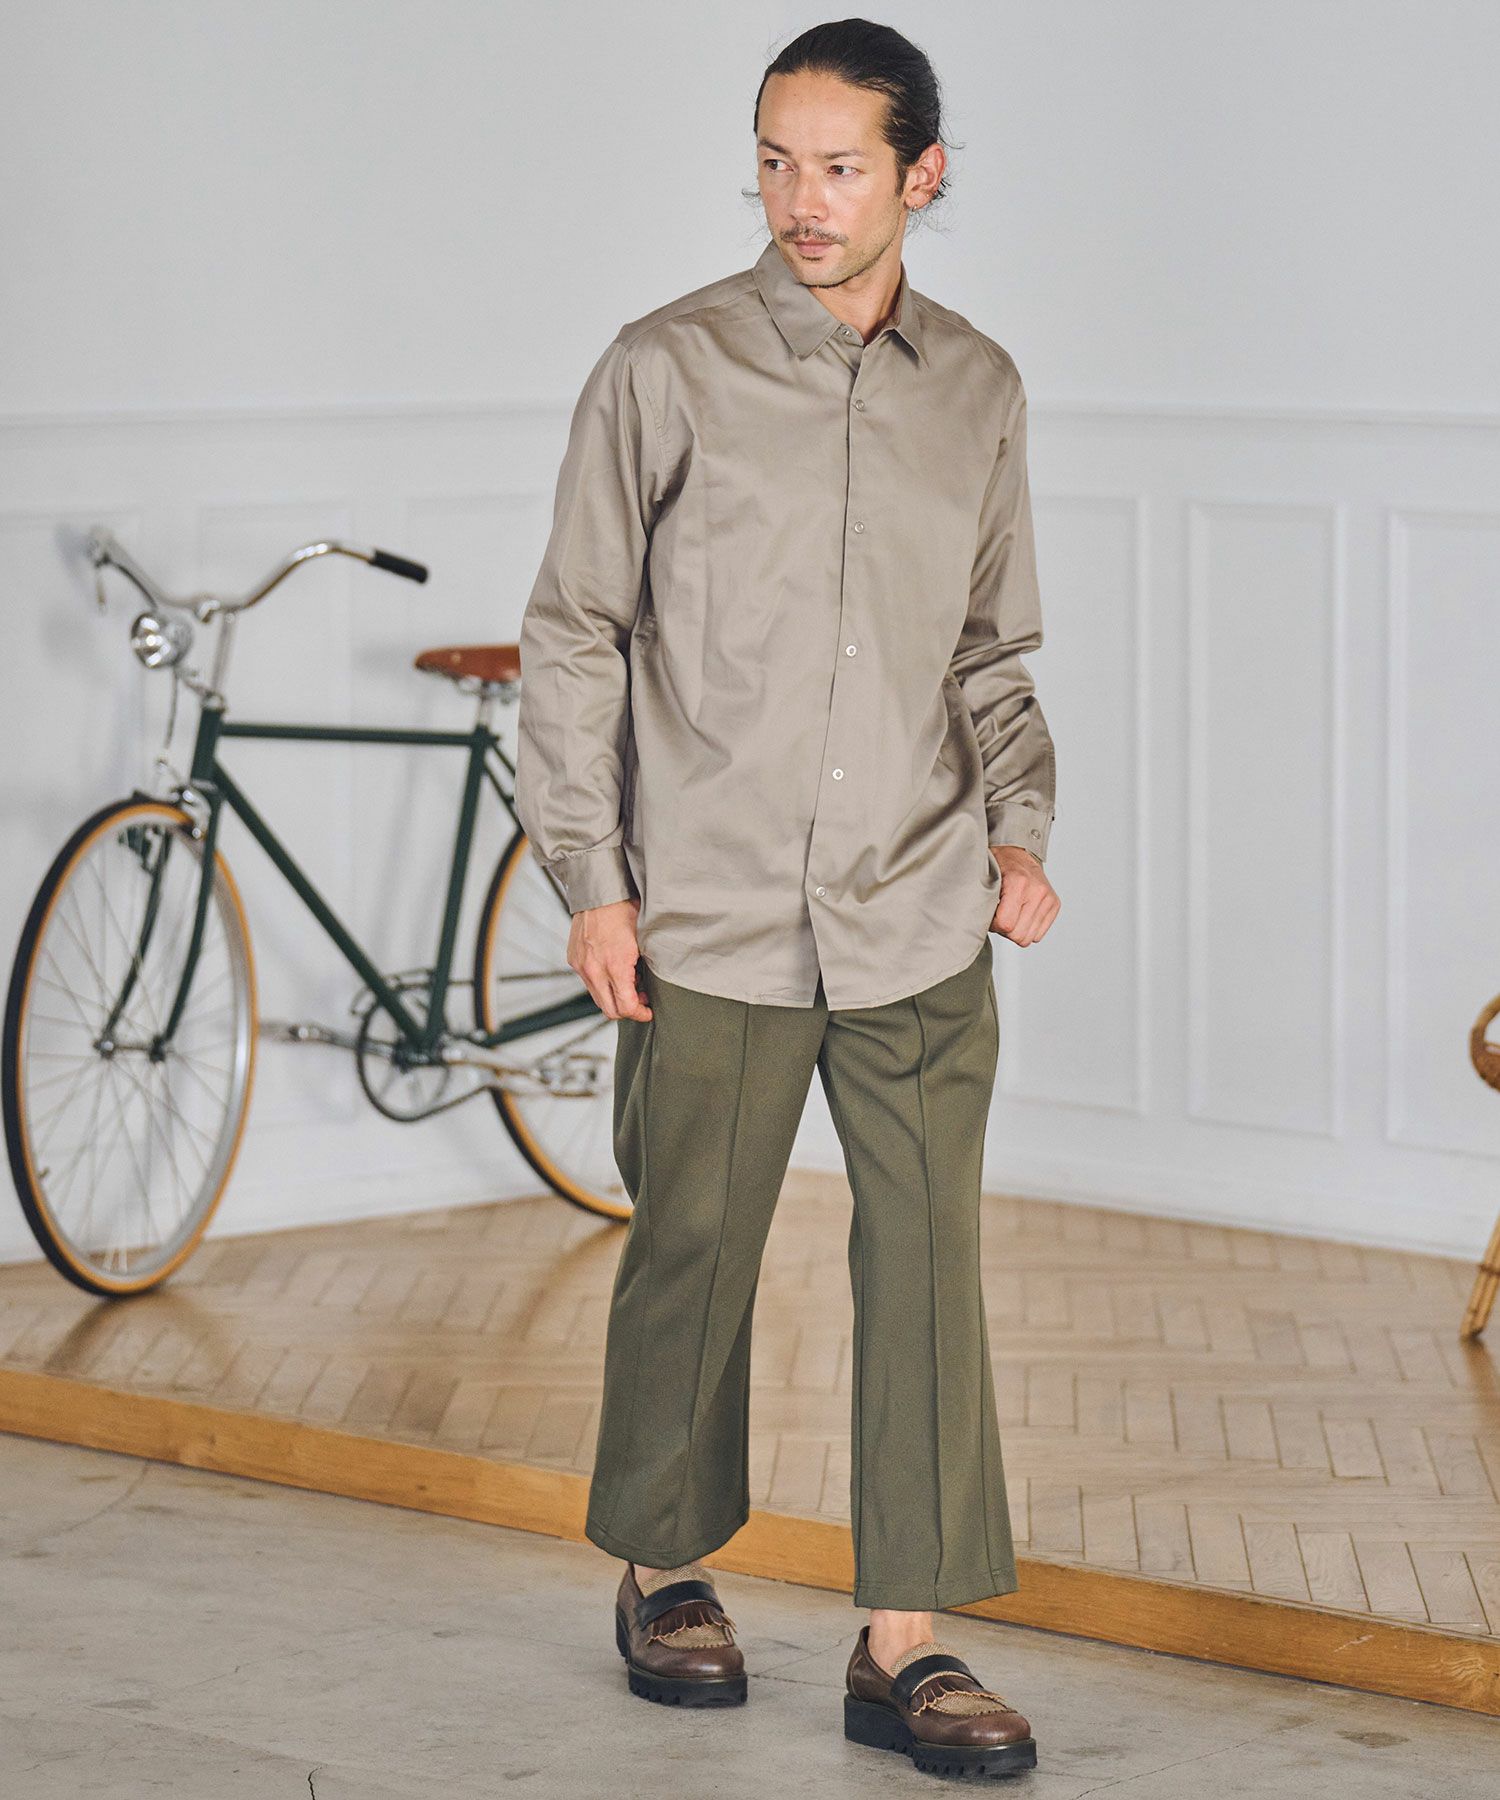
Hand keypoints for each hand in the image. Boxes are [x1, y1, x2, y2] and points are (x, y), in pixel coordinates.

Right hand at [569, 897, 653, 1020]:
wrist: (599, 893)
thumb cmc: (624, 911)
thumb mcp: (643, 941)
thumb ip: (643, 969)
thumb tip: (647, 986)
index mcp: (615, 966)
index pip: (626, 1006)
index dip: (640, 1014)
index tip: (648, 1011)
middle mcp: (594, 970)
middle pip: (610, 1010)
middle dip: (627, 1010)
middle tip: (641, 1000)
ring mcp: (581, 966)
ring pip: (598, 998)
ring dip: (614, 998)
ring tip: (628, 984)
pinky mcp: (574, 960)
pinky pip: (589, 983)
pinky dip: (602, 984)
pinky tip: (613, 971)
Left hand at [988, 845, 1059, 947]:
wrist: (1015, 852)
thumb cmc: (997, 866)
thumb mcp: (984, 881)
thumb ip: (983, 903)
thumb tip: (978, 926)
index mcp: (1018, 883)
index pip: (1006, 924)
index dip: (994, 925)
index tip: (990, 916)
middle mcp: (1037, 891)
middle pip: (1019, 935)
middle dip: (1005, 930)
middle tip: (1000, 915)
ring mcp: (1048, 898)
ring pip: (1029, 938)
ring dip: (1016, 931)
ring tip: (1010, 914)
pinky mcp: (1054, 904)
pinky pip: (1039, 935)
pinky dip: (1027, 929)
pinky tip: (1020, 915)